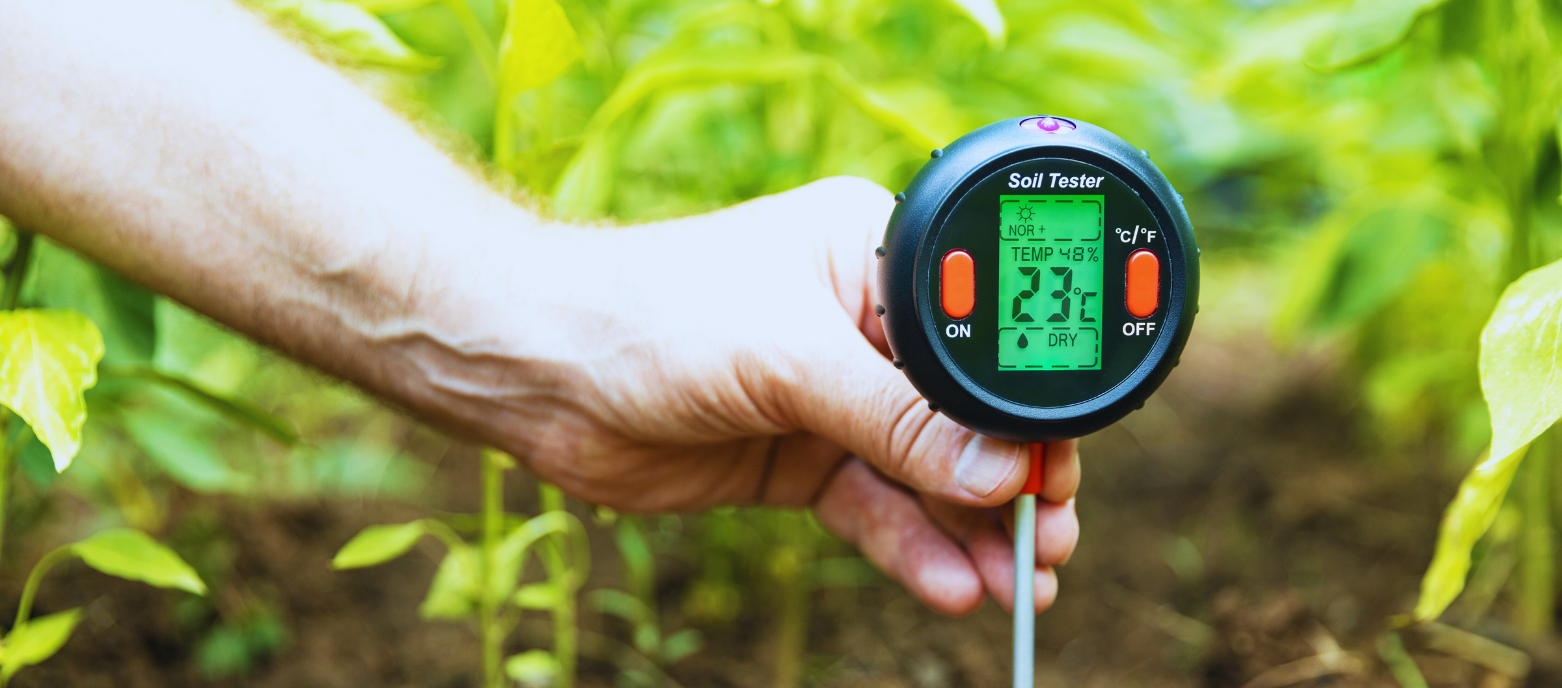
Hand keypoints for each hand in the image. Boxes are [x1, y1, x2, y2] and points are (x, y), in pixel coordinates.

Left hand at [424, 177, 1080, 615]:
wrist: (541, 371)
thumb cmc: (652, 314)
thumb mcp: (790, 358)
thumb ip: (897, 418)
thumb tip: (1000, 468)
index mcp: (875, 261)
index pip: (977, 339)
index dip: (1020, 408)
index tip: (1053, 471)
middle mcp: (863, 329)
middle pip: (959, 416)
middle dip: (1006, 481)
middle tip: (1046, 541)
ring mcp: (831, 400)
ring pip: (923, 474)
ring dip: (970, 529)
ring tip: (1020, 585)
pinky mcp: (799, 461)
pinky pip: (872, 510)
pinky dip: (911, 548)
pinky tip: (951, 586)